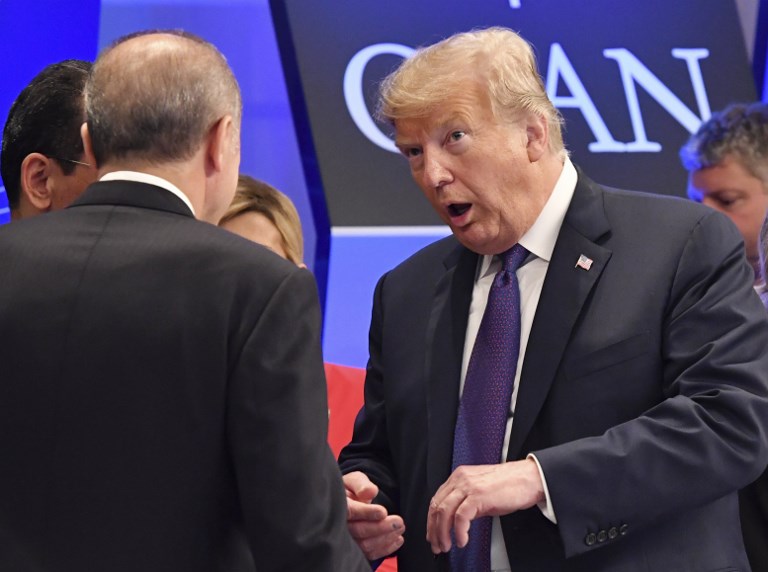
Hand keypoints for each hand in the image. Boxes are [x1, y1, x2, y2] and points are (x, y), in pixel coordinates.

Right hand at [344, 471, 405, 559]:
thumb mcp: (354, 480)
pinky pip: (369, 555)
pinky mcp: (354, 551)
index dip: (367, 513)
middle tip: (399, 521)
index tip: (383, 511)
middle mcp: (338, 525)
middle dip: (381, 528)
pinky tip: (398, 539)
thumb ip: (361, 484)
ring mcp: (345, 540)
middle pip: (358, 531)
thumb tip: (371, 492)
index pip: (350, 512)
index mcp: (337, 506)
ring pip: (365, 545)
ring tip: (400, 528)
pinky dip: (386, 549)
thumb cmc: (351, 490)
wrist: (349, 502)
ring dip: (386, 538)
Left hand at [426, 459, 543, 553]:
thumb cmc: (509, 485)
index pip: (437, 499)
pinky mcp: (478, 495)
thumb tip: (455, 521)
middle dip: (434, 530)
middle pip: (437, 506)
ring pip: (444, 512)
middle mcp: (460, 479)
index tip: (433, 534)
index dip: (431, 520)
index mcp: (459, 477)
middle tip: (437, 545)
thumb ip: (466, 501)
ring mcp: (468, 486)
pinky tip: (462, 540)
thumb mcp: (481, 491)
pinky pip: (461, 516)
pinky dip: (459, 532)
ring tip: (447, 546)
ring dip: (443, 533)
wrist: (528, 478)